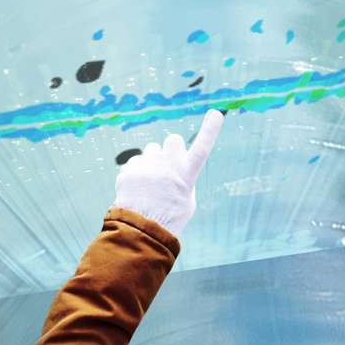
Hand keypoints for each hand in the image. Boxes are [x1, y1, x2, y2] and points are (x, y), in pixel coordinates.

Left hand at [111, 110, 222, 238]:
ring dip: (153, 159)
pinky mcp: (129, 169)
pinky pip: (135, 162)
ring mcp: (147, 166)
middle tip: (168, 165)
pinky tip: (137, 189)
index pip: (201, 149)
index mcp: (186, 176)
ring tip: (150, 181)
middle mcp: (167, 166)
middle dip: (172, 148)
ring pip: (152, 149)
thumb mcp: (187, 201)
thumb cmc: (169, 218)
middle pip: (173, 140)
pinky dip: (136, 172)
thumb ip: (184, 178)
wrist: (139, 231)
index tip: (216, 114)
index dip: (210, 131)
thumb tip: (175, 164)